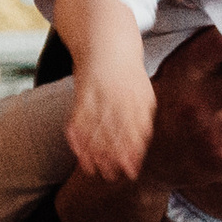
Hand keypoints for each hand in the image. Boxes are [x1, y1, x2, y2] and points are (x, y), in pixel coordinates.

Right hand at [66, 61, 157, 182]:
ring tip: (91, 169)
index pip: (138, 132)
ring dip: (94, 151)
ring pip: (97, 128)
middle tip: (109, 176)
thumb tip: (139, 152)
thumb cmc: (129, 76)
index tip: (130, 172)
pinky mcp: (84, 90)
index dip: (133, 153)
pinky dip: (77, 134)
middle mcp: (122, 98)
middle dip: (113, 157)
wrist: (109, 44)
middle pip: (117, 133)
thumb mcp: (144, 94)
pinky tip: (76, 149)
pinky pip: (79, 116)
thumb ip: (143, 121)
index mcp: (140, 100)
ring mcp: (102, 94)